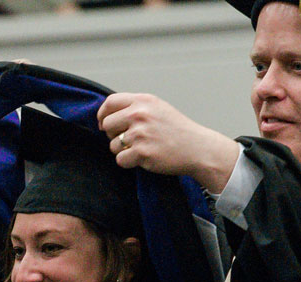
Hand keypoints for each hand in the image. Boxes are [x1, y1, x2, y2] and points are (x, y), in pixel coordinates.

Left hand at [96, 92, 240, 192]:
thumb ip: (135, 108)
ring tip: (143, 149)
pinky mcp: (142, 152)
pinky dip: (129, 162)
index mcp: (143, 101)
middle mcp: (140, 114)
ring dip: (124, 151)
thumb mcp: (158, 108)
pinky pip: (121, 160)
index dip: (103, 114)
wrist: (197, 148)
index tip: (103, 124)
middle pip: (108, 125)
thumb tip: (107, 116)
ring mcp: (140, 133)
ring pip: (113, 145)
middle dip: (113, 135)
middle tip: (129, 140)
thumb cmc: (178, 130)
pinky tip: (144, 158)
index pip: (110, 103)